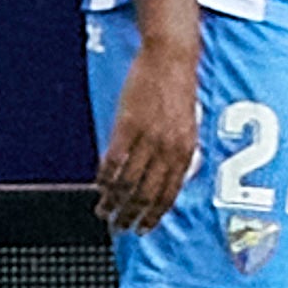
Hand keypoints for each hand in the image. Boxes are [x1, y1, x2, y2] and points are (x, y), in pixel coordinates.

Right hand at [92, 35, 200, 231]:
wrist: (170, 58)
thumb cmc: (179, 89)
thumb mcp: (189, 125)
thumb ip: (181, 152)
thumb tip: (173, 177)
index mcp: (186, 150)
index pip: (170, 193)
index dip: (155, 215)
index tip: (143, 229)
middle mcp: (169, 147)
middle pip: (148, 193)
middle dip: (132, 215)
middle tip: (120, 227)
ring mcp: (148, 137)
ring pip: (128, 181)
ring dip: (114, 200)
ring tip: (103, 212)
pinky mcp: (128, 124)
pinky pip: (114, 159)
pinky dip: (105, 176)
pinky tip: (98, 186)